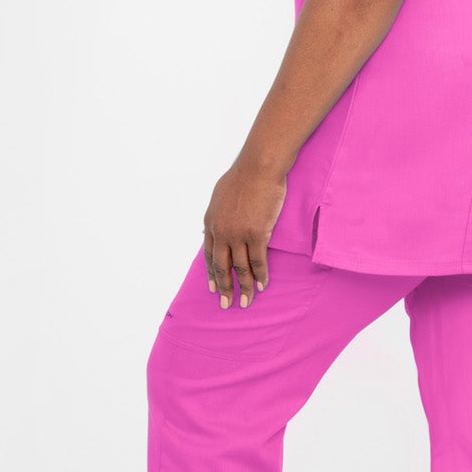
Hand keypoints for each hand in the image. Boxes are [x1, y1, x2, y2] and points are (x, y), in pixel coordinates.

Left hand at [203, 156, 287, 308]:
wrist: (259, 167)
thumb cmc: (243, 177)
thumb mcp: (220, 196)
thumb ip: (217, 215)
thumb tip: (211, 226)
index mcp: (210, 222)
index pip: (208, 254)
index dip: (212, 273)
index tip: (215, 288)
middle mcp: (221, 231)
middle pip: (221, 266)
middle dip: (224, 287)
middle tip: (226, 304)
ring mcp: (238, 234)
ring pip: (240, 267)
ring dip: (243, 287)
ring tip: (245, 302)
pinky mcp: (257, 234)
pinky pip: (258, 261)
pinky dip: (260, 275)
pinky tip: (262, 285)